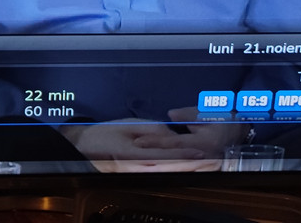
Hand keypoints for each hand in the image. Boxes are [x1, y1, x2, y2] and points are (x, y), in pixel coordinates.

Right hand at [60, 119, 217, 172]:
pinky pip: (162, 173)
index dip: (186, 157)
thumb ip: (153, 131)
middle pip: (172, 169)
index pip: (166, 156)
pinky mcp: (139, 175)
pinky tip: (191, 169)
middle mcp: (138, 168)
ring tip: (209, 166)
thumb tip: (174, 136)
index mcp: (134, 155)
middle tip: (215, 163)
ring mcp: (139, 174)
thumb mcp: (129, 126)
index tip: (203, 154)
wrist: (85, 148)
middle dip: (194, 167)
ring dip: (190, 170)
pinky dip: (179, 171)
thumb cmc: (104, 135)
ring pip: (169, 173)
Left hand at [130, 107, 248, 159]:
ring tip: (136, 159)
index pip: (173, 144)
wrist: (242, 132)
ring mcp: (200, 163)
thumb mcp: (208, 113)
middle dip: (150, 156)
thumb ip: (189, 115)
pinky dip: (166, 163)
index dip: (154, 143)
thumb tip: (170, 116)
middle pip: (170, 158)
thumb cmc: (225, 120)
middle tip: (130, 154)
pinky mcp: (200, 165)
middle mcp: (200, 156)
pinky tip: (154, 162)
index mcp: (202, 143)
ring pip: (174, 163)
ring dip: (156, 161)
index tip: (138, 142)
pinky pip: (180, 165)